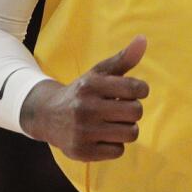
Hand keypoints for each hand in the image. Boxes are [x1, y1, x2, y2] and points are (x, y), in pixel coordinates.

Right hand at [21, 36, 148, 160]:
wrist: (47, 116)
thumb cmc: (82, 92)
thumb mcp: (98, 73)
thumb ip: (123, 59)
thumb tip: (143, 39)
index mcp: (90, 85)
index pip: (136, 89)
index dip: (140, 91)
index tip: (130, 92)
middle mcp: (85, 108)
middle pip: (136, 113)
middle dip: (132, 111)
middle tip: (119, 109)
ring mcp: (82, 131)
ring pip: (130, 133)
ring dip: (126, 129)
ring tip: (112, 123)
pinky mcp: (82, 152)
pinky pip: (118, 151)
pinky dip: (114, 145)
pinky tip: (101, 137)